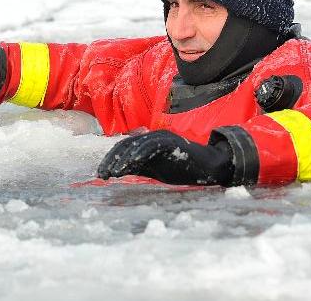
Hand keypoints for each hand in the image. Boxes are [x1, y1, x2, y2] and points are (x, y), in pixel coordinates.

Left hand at [97, 130, 233, 185]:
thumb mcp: (153, 169)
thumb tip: (115, 171)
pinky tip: (131, 165)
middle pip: (125, 144)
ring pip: (136, 144)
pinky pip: (152, 146)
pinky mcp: (172, 142)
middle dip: (112, 160)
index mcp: (147, 142)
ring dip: (123, 158)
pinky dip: (140, 154)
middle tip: (102, 175)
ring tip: (113, 173)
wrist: (208, 166)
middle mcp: (152, 136)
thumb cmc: (181, 168)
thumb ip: (136, 167)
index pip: (123, 147)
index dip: (110, 159)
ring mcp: (162, 137)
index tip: (101, 174)